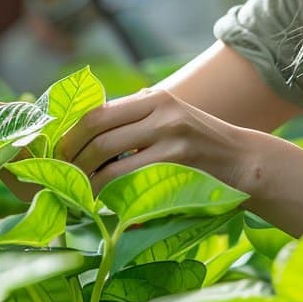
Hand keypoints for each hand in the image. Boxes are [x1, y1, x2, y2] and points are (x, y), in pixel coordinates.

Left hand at [56, 87, 262, 195]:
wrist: (245, 161)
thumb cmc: (201, 147)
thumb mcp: (170, 120)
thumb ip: (135, 121)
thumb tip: (83, 137)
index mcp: (154, 98)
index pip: (97, 111)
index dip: (70, 134)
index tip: (56, 154)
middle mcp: (161, 110)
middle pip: (97, 130)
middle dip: (70, 156)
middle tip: (58, 177)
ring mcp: (170, 134)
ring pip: (109, 156)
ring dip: (85, 178)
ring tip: (75, 193)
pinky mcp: (179, 160)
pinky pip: (131, 179)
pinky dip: (110, 193)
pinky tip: (103, 203)